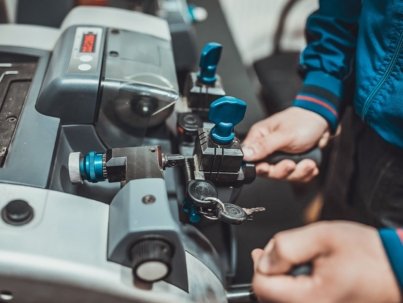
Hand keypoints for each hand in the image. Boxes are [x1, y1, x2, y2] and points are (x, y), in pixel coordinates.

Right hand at [242, 107, 328, 181]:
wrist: (323, 120)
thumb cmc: (303, 121)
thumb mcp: (284, 135)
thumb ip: (264, 146)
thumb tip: (245, 154)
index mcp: (258, 138)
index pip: (250, 159)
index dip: (259, 167)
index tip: (268, 167)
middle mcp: (266, 149)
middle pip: (267, 171)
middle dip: (283, 171)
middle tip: (291, 164)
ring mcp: (279, 157)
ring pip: (283, 175)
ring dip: (298, 172)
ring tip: (308, 163)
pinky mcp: (291, 162)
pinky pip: (295, 176)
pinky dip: (305, 173)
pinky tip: (311, 164)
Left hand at [251, 221, 400, 302]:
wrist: (397, 271)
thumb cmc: (369, 256)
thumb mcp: (324, 236)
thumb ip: (287, 246)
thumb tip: (264, 259)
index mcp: (310, 299)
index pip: (261, 287)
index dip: (262, 263)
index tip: (272, 251)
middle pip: (268, 294)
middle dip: (273, 268)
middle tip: (290, 252)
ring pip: (280, 297)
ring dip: (283, 276)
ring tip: (303, 260)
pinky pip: (295, 299)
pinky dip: (294, 283)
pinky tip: (306, 270)